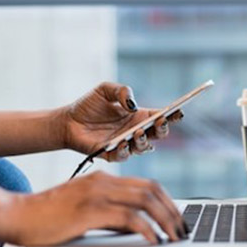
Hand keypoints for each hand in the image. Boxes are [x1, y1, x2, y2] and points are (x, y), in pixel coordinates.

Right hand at [0, 171, 188, 245]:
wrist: (20, 214)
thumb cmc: (52, 215)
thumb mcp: (88, 208)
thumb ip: (112, 213)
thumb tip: (138, 227)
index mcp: (105, 179)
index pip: (147, 184)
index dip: (167, 200)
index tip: (177, 217)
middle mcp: (104, 181)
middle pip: (151, 190)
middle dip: (172, 210)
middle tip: (182, 228)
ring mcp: (97, 193)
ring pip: (144, 200)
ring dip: (165, 219)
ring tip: (174, 236)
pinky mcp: (89, 210)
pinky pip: (127, 217)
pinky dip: (146, 229)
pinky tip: (153, 240)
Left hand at [61, 82, 182, 161]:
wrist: (67, 121)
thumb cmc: (88, 105)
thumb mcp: (105, 90)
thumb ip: (121, 91)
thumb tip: (133, 104)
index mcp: (138, 116)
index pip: (159, 117)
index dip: (171, 115)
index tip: (178, 111)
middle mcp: (135, 131)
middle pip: (157, 135)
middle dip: (162, 129)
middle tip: (160, 122)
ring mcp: (125, 144)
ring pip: (143, 148)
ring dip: (144, 141)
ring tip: (138, 132)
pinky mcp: (111, 154)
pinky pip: (123, 156)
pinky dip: (125, 151)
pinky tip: (123, 143)